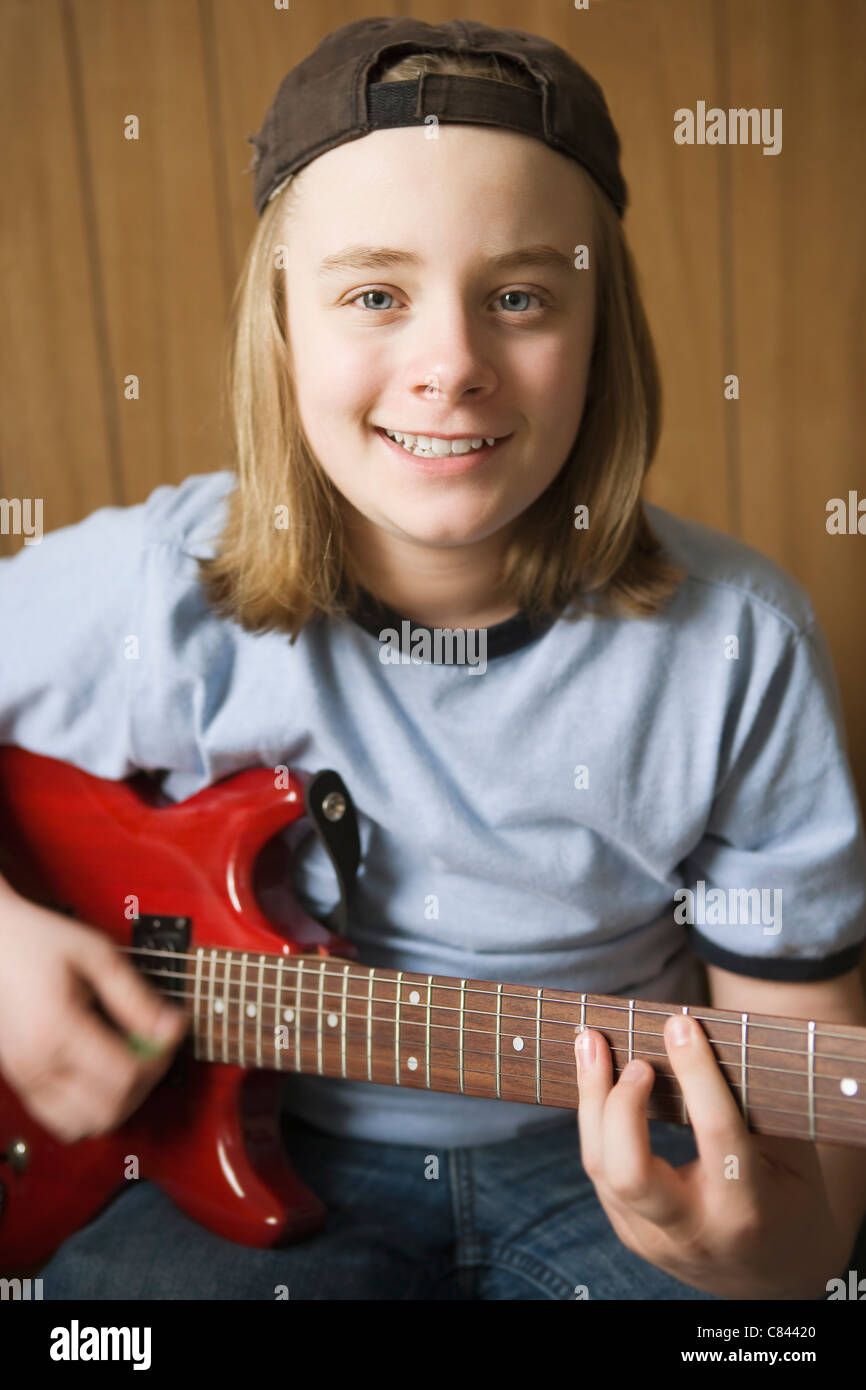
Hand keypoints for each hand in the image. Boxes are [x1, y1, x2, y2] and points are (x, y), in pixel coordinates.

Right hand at [0, 884, 188, 1142]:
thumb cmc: (35, 942)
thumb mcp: (95, 954)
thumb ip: (135, 996)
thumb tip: (172, 1027)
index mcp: (56, 1031)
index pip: (126, 1076)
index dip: (160, 1058)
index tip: (171, 1032)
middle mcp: (37, 1066)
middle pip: (110, 1110)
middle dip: (144, 1083)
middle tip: (154, 1047)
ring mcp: (25, 1080)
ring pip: (86, 1125)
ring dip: (119, 1102)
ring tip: (129, 1060)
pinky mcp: (22, 1083)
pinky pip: (63, 1120)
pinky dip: (91, 1106)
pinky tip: (102, 1072)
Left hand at [574, 1013, 850, 1298]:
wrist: (775, 1273)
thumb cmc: (789, 1197)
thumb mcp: (792, 1157)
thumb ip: (753, 1107)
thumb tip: (702, 1038)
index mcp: (745, 1209)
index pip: (715, 1134)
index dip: (696, 1074)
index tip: (680, 1025)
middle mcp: (692, 1231)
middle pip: (630, 1172)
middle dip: (621, 1105)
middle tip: (635, 1058)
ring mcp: (652, 1239)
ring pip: (601, 1168)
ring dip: (590, 1099)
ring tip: (590, 1044)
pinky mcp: (629, 1233)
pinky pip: (599, 1170)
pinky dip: (595, 1120)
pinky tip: (595, 1079)